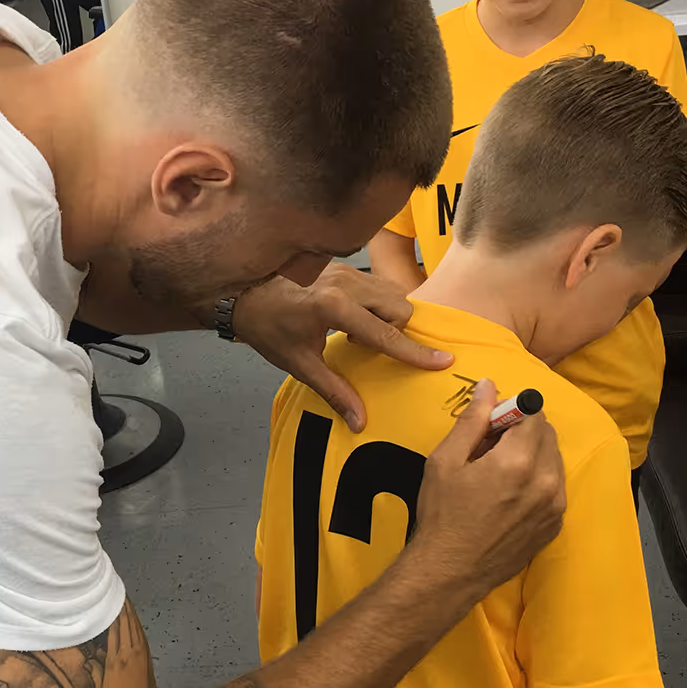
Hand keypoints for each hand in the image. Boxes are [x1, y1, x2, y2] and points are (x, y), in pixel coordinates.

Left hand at [232, 265, 451, 431]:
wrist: (243, 294)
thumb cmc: (268, 330)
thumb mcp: (300, 365)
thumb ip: (334, 391)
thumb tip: (360, 421)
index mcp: (333, 307)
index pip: (386, 335)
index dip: (415, 353)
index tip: (442, 362)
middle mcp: (345, 283)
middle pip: (399, 308)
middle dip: (395, 331)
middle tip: (364, 347)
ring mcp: (345, 270)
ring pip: (393, 294)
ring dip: (387, 316)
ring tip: (356, 333)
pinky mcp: (343, 266)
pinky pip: (378, 285)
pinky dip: (376, 304)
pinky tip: (352, 318)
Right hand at [409, 379, 565, 601]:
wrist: (449, 572)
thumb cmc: (442, 514)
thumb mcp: (446, 461)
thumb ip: (472, 419)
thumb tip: (488, 385)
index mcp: (519, 460)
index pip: (534, 413)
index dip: (512, 411)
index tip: (491, 425)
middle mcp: (546, 481)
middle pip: (548, 434)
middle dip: (524, 431)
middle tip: (491, 448)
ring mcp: (555, 506)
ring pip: (553, 460)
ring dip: (533, 455)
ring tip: (499, 474)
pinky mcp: (555, 525)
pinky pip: (554, 487)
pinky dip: (537, 481)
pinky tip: (509, 496)